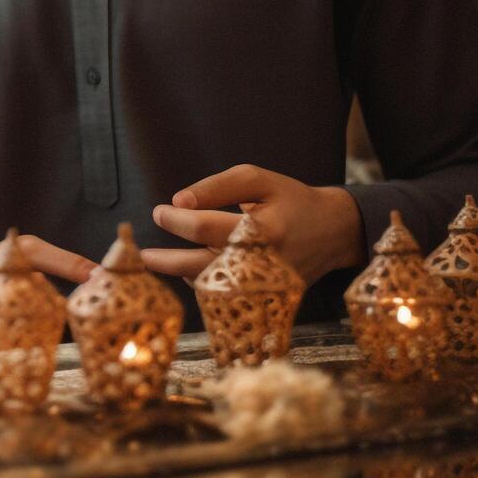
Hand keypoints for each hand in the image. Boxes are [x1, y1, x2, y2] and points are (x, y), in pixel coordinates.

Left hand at [139, 164, 365, 285]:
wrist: (334, 231)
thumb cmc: (291, 199)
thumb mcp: (258, 179)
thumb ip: (217, 187)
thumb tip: (179, 201)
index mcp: (262, 230)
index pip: (205, 228)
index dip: (176, 221)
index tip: (160, 212)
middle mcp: (262, 263)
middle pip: (202, 267)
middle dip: (168, 261)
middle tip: (142, 255)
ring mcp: (264, 285)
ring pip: (211, 286)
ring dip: (181, 275)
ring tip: (155, 262)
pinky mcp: (265, 297)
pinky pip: (224, 295)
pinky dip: (202, 281)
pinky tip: (187, 268)